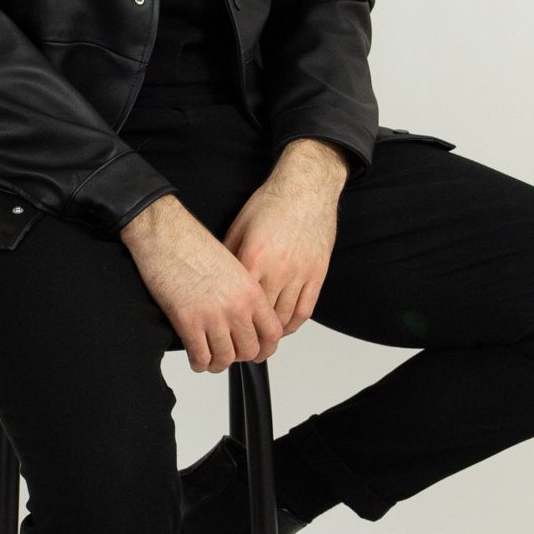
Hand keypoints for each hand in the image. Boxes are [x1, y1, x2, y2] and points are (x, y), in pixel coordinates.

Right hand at [119, 195, 283, 373]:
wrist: (166, 234)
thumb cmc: (194, 244)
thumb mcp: (233, 266)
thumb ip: (244, 293)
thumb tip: (246, 318)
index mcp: (251, 290)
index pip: (272, 333)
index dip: (266, 348)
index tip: (258, 351)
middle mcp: (237, 306)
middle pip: (249, 351)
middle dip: (239, 357)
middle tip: (229, 353)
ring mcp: (213, 316)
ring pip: (225, 359)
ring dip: (217, 363)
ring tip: (210, 358)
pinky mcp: (188, 322)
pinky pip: (200, 357)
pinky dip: (199, 363)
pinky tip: (195, 356)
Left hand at [221, 139, 346, 334]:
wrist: (306, 188)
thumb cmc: (272, 203)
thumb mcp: (239, 226)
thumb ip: (228, 254)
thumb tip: (216, 278)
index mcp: (254, 257)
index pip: (239, 302)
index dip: (231, 322)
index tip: (225, 332)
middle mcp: (278, 269)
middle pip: (262, 317)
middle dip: (251, 335)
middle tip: (243, 345)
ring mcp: (300, 273)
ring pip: (285, 318)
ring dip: (273, 334)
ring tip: (262, 341)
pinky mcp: (317, 273)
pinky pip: (306, 309)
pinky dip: (294, 324)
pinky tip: (284, 328)